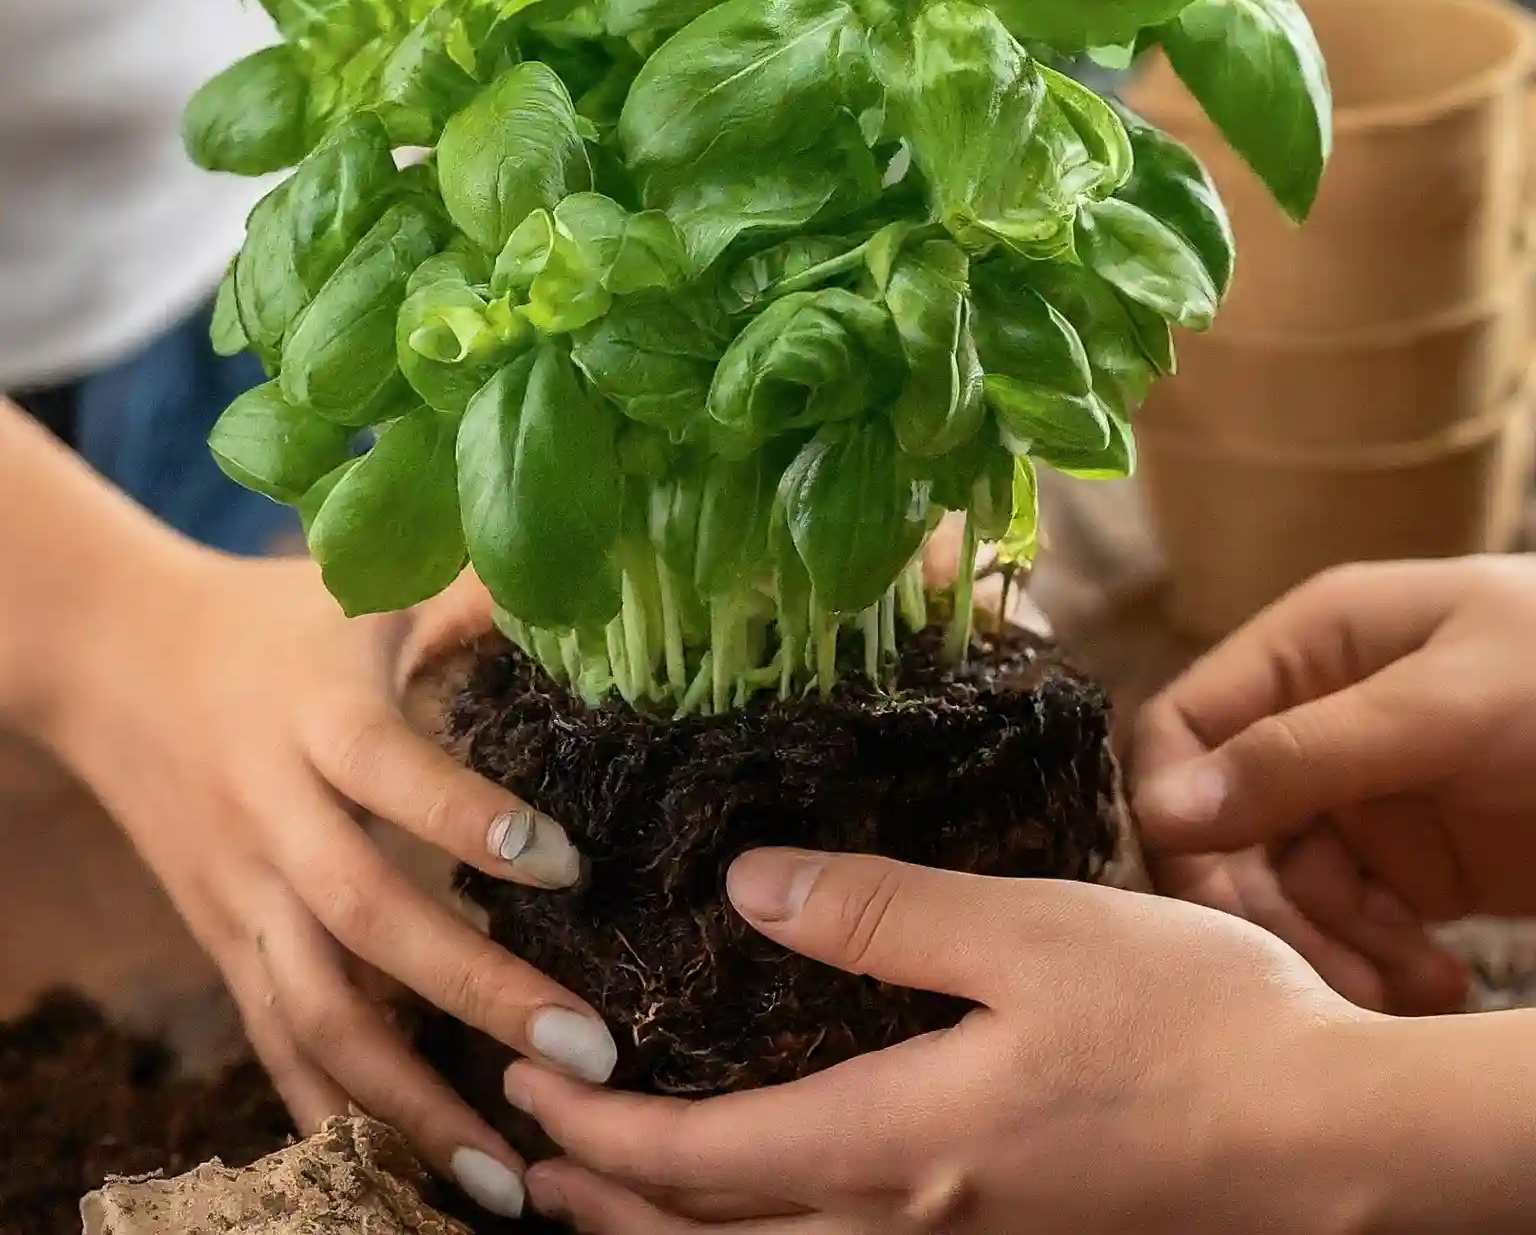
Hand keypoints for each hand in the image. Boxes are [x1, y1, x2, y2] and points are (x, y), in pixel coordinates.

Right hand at [23, 545, 614, 1218]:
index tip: (569, 865)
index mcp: (317, 718)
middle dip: (475, 992)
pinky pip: (274, 1042)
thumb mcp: (361, 582)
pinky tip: (403, 1180)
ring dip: (407, 1100)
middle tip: (586, 1051)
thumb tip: (583, 570)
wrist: (113, 659)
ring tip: (509, 1176)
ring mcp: (240, 893)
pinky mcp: (222, 941)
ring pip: (315, 1012)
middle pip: (365, 920)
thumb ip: (470, 588)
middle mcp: (275, 817)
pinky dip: (334, 1112)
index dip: (474, 824)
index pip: (393, 776)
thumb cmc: (267, 618)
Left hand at [502, 849, 1368, 1233]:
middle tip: (524, 1149)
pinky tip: (766, 1191)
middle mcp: (909, 1218)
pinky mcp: (1001, 1232)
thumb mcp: (1024, 933)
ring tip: (600, 1195)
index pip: (701, 1159)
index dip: (600, 1130)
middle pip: (716, 1234)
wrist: (1320, 1135)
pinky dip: (757, 1229)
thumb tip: (746, 884)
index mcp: (897, 1143)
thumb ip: (879, 914)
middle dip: (605, 1197)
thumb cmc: (1181, 1025)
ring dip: (669, 1231)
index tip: (526, 1081)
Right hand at [1134, 556, 1535, 1016]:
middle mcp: (1318, 722)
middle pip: (1223, 820)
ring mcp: (1365, 797)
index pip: (1185, 724)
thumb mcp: (1448, 706)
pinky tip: (1431, 984)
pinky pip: (1350, 922)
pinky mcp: (1414, 865)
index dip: (1176, 802)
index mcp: (1310, 649)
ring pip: (1282, 884)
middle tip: (1310, 970)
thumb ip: (1306, 752)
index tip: (1203, 882)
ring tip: (1398, 989)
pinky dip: (1374, 961)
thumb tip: (1161, 808)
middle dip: (1257, 899)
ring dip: (1323, 945)